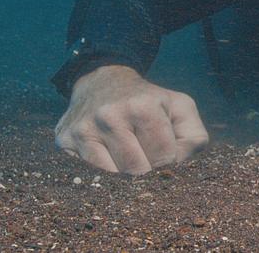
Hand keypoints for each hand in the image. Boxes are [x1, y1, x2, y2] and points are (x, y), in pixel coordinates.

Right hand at [54, 65, 208, 173]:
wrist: (102, 81)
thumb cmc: (149, 101)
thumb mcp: (180, 107)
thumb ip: (193, 137)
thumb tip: (179, 166)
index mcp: (142, 107)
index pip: (163, 156)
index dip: (170, 162)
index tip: (166, 155)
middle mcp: (109, 116)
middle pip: (136, 170)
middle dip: (147, 172)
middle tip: (148, 160)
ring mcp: (83, 129)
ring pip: (110, 177)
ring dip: (123, 176)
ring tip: (128, 159)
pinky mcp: (64, 140)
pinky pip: (87, 174)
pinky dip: (102, 173)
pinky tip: (108, 157)